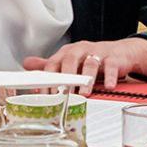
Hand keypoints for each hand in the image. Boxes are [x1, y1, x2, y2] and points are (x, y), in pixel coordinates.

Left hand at [24, 38, 146, 92]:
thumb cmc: (91, 60)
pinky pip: (111, 66)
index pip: (52, 65)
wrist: (120, 53)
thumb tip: (26, 64)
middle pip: (69, 60)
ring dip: (86, 79)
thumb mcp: (69, 63)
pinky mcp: (113, 58)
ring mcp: (97, 53)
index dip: (47, 80)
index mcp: (66, 53)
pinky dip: (109, 77)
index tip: (44, 95)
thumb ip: (49, 65)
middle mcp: (80, 50)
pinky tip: (108, 86)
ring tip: (84, 93)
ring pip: (89, 63)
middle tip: (62, 94)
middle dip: (65, 78)